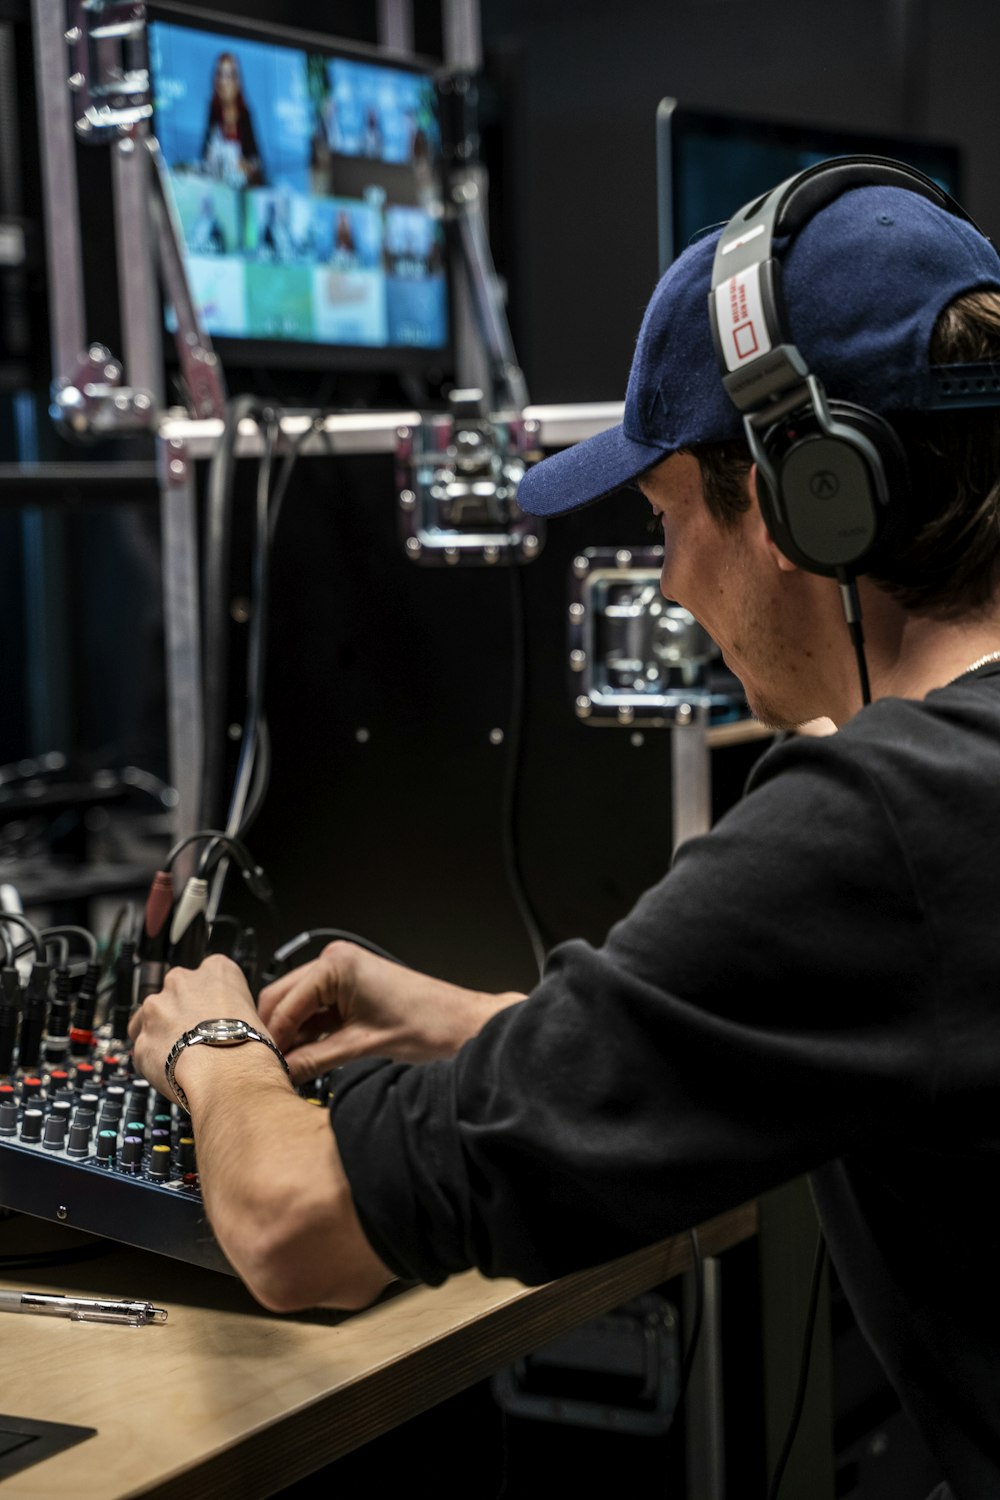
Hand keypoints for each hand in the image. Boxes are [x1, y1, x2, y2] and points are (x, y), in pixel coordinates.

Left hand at [128, 954, 262, 1098]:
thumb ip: (232, 1011)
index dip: (209, 1000)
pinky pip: (144, 1049)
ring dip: (162, 1035)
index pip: (208, 975)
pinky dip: (154, 1060)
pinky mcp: (142, 1039)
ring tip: (183, 1058)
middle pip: (174, 993)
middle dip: (181, 1014)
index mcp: (215, 970)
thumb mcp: (256, 1012)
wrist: (228, 1074)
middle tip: (196, 1038)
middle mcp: (182, 981)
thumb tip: (228, 1027)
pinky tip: (172, 1072)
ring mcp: (157, 1008)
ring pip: (150, 1019)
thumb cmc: (248, 1047)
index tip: (212, 1014)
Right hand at [258, 940, 523, 1082]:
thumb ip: (314, 1059)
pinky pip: (317, 1012)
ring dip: (292, 1036)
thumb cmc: (429, 1025)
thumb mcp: (362, 1047)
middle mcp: (335, 962)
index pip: (283, 1002)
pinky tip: (306, 1059)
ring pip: (297, 1007)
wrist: (464, 1027)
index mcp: (336, 965)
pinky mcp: (350, 991)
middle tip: (269, 1070)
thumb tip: (281, 1073)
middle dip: (277, 1034)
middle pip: (283, 1000)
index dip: (271, 1038)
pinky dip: (310, 1034)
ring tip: (287, 1070)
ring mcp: (342, 975)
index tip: (261, 1067)